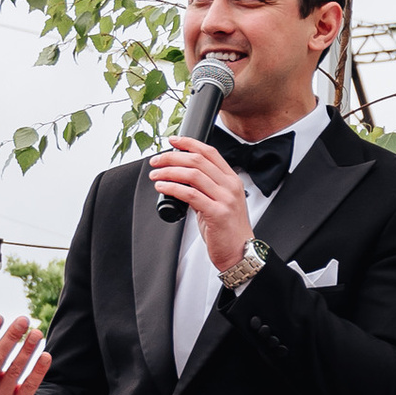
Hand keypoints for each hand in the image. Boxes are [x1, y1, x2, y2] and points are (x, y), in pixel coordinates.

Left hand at [147, 137, 252, 274]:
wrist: (240, 253)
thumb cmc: (227, 230)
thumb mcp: (218, 203)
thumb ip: (203, 189)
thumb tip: (180, 179)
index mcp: (232, 180)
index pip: (210, 152)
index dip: (189, 143)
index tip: (173, 141)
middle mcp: (230, 186)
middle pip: (198, 160)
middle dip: (172, 157)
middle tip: (156, 162)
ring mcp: (225, 199)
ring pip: (193, 174)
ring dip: (169, 172)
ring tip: (156, 176)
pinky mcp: (217, 213)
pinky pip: (190, 194)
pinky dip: (172, 188)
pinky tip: (162, 188)